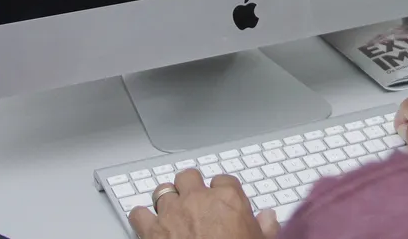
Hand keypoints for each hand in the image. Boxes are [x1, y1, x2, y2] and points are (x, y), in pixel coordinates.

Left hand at [129, 170, 280, 238]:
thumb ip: (265, 227)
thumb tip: (268, 218)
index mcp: (228, 199)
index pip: (223, 180)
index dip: (221, 190)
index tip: (221, 199)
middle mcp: (198, 199)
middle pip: (189, 177)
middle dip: (189, 186)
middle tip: (193, 200)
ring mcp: (172, 212)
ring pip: (162, 190)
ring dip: (166, 201)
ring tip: (171, 212)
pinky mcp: (151, 230)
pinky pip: (138, 213)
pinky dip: (142, 218)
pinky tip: (148, 225)